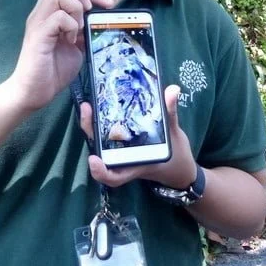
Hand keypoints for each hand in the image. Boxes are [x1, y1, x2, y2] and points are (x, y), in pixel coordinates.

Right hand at [9, 0, 112, 111]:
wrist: (33, 93)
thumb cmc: (52, 71)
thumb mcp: (75, 46)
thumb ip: (83, 31)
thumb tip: (98, 20)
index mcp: (49, 14)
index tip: (107, 5)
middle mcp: (41, 14)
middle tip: (87, 14)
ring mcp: (38, 23)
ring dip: (75, 8)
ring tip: (78, 28)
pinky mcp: (38, 36)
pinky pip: (58, 17)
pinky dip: (71, 26)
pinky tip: (70, 41)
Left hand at [80, 84, 196, 189]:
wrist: (178, 165)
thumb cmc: (176, 156)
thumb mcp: (175, 135)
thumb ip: (171, 114)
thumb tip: (172, 89)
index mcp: (135, 166)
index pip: (114, 176)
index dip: (101, 171)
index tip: (93, 159)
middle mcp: (124, 160)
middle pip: (100, 152)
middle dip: (90, 132)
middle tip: (87, 109)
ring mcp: (121, 151)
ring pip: (101, 142)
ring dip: (92, 125)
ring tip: (89, 105)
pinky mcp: (122, 142)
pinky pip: (107, 135)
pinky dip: (102, 123)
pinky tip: (99, 106)